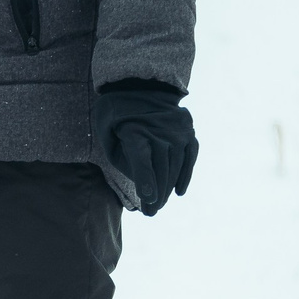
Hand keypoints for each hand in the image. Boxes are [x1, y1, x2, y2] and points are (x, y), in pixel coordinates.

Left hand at [95, 84, 196, 215]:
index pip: (142, 157)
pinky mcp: (188, 131)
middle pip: (160, 167)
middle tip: (150, 212)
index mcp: (135, 129)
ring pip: (176, 165)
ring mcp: (177, 130)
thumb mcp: (107, 133)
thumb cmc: (116, 115)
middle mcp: (160, 129)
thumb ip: (122, 156)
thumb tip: (143, 183)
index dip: (145, 179)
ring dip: (168, 188)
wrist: (139, 85)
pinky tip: (179, 192)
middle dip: (155, 193)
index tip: (147, 198)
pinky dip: (185, 174)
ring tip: (159, 205)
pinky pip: (190, 156)